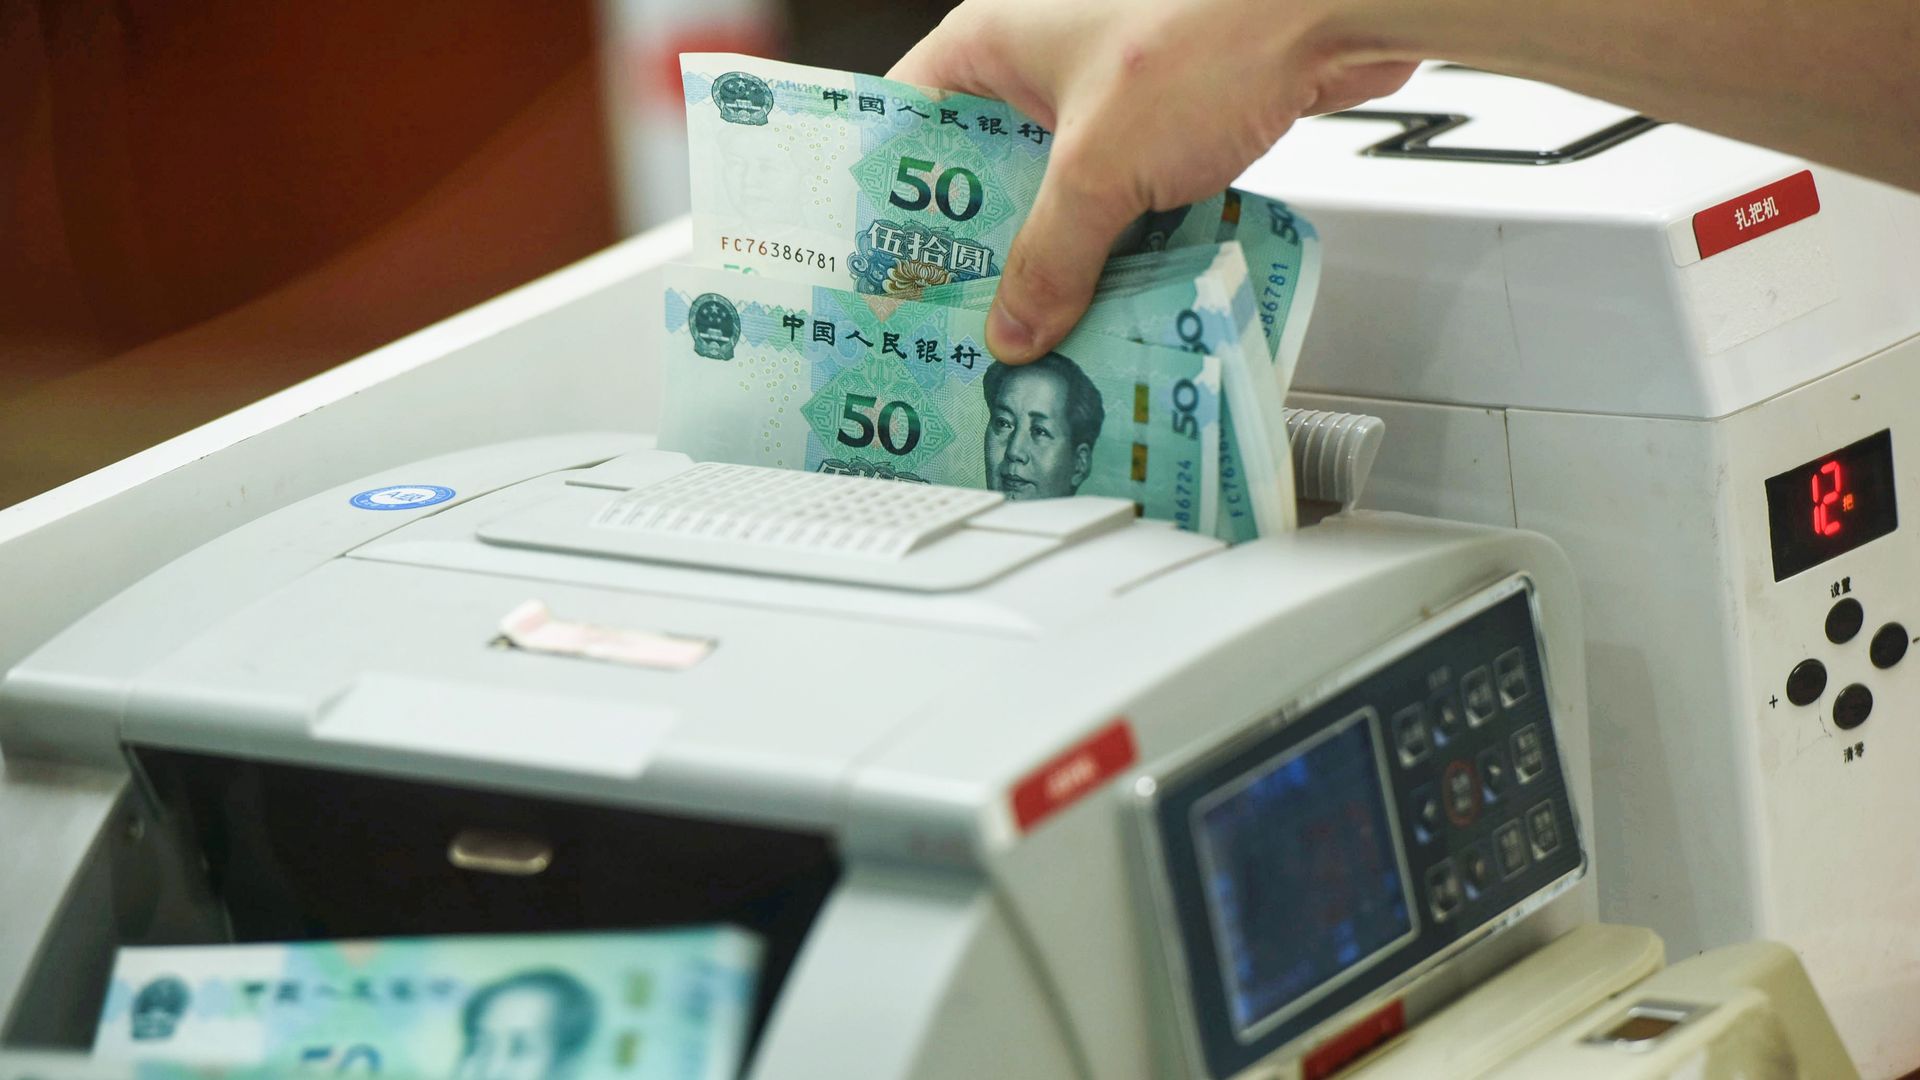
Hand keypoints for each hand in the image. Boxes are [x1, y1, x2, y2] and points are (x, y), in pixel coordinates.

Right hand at [890, 0, 1414, 362]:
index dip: (893, 207)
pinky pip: (1118, 196)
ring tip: (1041, 331)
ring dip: (1059, 260)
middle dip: (984, 254)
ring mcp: (1103, 90)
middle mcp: (1039, 60)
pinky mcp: (1162, 120)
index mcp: (990, 42)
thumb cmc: (1210, 32)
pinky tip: (1115, 299)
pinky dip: (1117, 245)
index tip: (887, 274)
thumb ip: (1051, 258)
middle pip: (983, 175)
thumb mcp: (1101, 168)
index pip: (906, 128)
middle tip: (967, 324)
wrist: (1335, 8)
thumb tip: (1013, 328)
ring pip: (1056, 193)